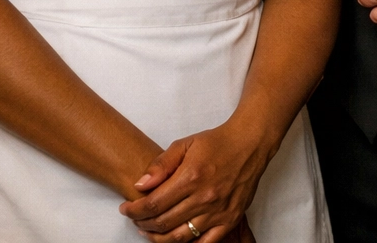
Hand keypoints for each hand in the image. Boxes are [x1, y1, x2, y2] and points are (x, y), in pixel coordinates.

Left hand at [118, 121, 271, 242]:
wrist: (250, 144)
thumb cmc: (217, 143)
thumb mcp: (185, 144)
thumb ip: (161, 164)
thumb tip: (140, 185)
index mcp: (191, 177)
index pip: (153, 204)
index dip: (134, 210)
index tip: (126, 208)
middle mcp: (204, 198)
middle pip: (163, 223)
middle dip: (142, 223)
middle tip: (136, 218)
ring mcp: (218, 212)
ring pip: (179, 237)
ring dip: (158, 238)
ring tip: (150, 230)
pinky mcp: (230, 220)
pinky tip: (176, 238)